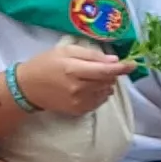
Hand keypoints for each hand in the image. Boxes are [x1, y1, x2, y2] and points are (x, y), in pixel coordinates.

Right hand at [14, 42, 129, 118]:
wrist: (27, 88)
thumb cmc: (45, 64)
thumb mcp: (65, 51)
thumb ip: (90, 55)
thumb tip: (113, 60)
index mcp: (74, 69)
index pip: (105, 70)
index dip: (122, 68)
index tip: (133, 64)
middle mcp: (79, 87)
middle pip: (108, 81)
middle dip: (111, 73)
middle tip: (99, 66)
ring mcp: (79, 101)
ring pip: (106, 91)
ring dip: (105, 83)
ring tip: (91, 77)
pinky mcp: (79, 110)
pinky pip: (99, 101)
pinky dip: (99, 93)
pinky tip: (88, 88)